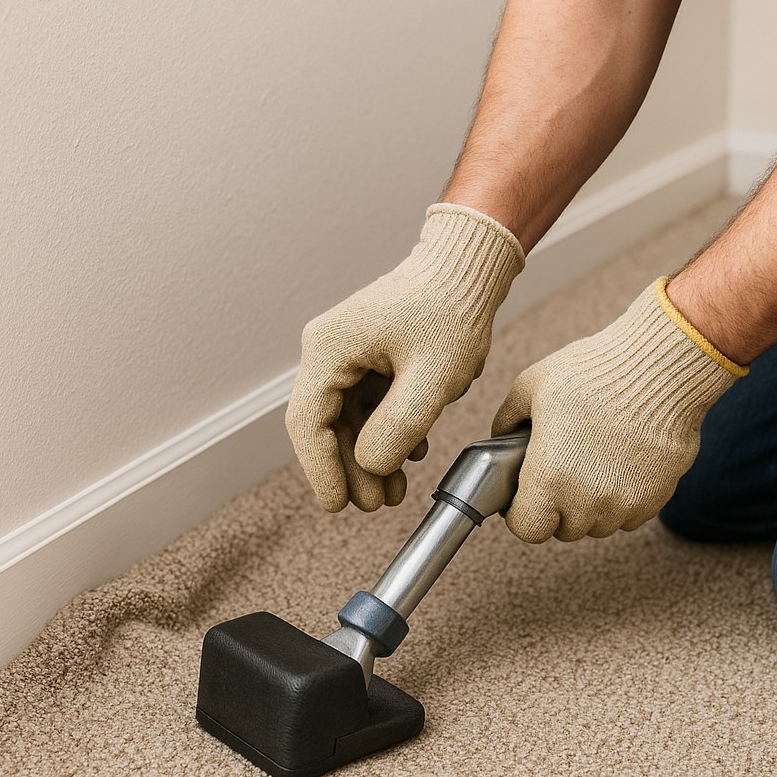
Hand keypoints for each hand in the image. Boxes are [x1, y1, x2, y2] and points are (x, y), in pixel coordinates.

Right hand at [286, 203, 523, 511]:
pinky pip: (367, 408)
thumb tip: (369, 465)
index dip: (320, 469)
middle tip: (376, 505)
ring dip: (369, 458)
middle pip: (325, 426)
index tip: (336, 504)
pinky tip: (411, 455)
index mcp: (330, 348)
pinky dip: (385, 436)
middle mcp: (328, 351)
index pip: (308, 421)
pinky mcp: (369, 361)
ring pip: (347, 421)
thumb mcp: (432, 378)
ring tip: (394, 493)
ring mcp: (348, 356)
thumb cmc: (451, 312)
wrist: (467, 272)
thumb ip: (398, 426)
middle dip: (350, 470)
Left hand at [491, 278, 747, 541]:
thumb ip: (507, 419)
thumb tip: (500, 437)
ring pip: (599, 524)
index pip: (528, 529)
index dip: (522, 515)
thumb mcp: (532, 386)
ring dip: (591, 506)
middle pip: (565, 529)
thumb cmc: (593, 373)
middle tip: (561, 472)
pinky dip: (622, 499)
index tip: (526, 498)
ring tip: (592, 465)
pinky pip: (630, 515)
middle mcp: (587, 501)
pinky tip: (620, 464)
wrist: (660, 370)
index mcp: (549, 480)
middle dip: (558, 508)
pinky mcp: (654, 498)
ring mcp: (624, 503)